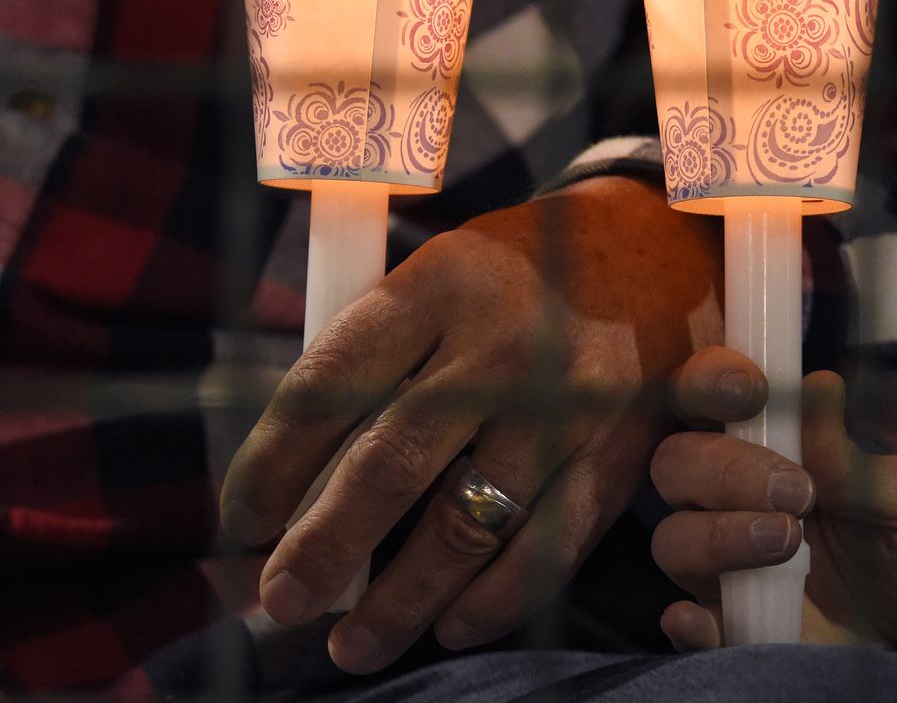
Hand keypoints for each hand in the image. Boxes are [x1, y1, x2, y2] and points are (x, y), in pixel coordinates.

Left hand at [220, 176, 720, 672]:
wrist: (654, 250)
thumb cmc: (516, 273)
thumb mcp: (438, 275)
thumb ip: (378, 357)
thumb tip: (299, 476)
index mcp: (436, 284)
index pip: (331, 383)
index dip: (272, 463)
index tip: (241, 520)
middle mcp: (501, 344)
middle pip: (391, 462)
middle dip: (323, 547)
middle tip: (278, 601)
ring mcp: (566, 403)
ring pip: (468, 524)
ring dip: (401, 600)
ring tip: (351, 646)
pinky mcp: (616, 454)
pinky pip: (546, 549)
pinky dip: (492, 601)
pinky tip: (448, 625)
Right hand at [652, 347, 896, 650]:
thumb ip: (853, 453)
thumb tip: (820, 389)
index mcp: (755, 445)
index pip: (701, 397)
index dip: (707, 382)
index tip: (749, 390)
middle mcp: (721, 498)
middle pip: (673, 465)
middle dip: (722, 470)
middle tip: (793, 492)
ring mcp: (715, 562)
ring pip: (672, 539)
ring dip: (719, 536)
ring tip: (788, 542)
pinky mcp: (723, 623)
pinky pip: (685, 624)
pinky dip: (691, 622)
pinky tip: (710, 618)